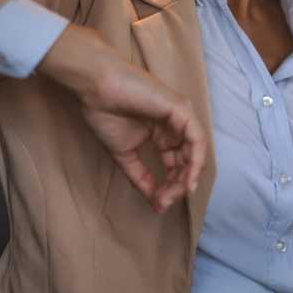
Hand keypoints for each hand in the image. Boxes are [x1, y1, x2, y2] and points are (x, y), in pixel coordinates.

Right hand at [38, 25, 207, 213]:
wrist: (96, 87)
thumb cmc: (106, 112)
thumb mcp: (124, 154)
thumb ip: (140, 176)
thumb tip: (154, 201)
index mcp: (164, 134)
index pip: (176, 164)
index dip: (170, 186)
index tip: (158, 205)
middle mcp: (177, 126)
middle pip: (188, 162)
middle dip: (178, 186)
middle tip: (163, 202)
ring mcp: (181, 116)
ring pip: (196, 153)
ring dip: (186, 178)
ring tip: (173, 194)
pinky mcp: (182, 110)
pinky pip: (197, 139)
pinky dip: (195, 161)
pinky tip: (187, 179)